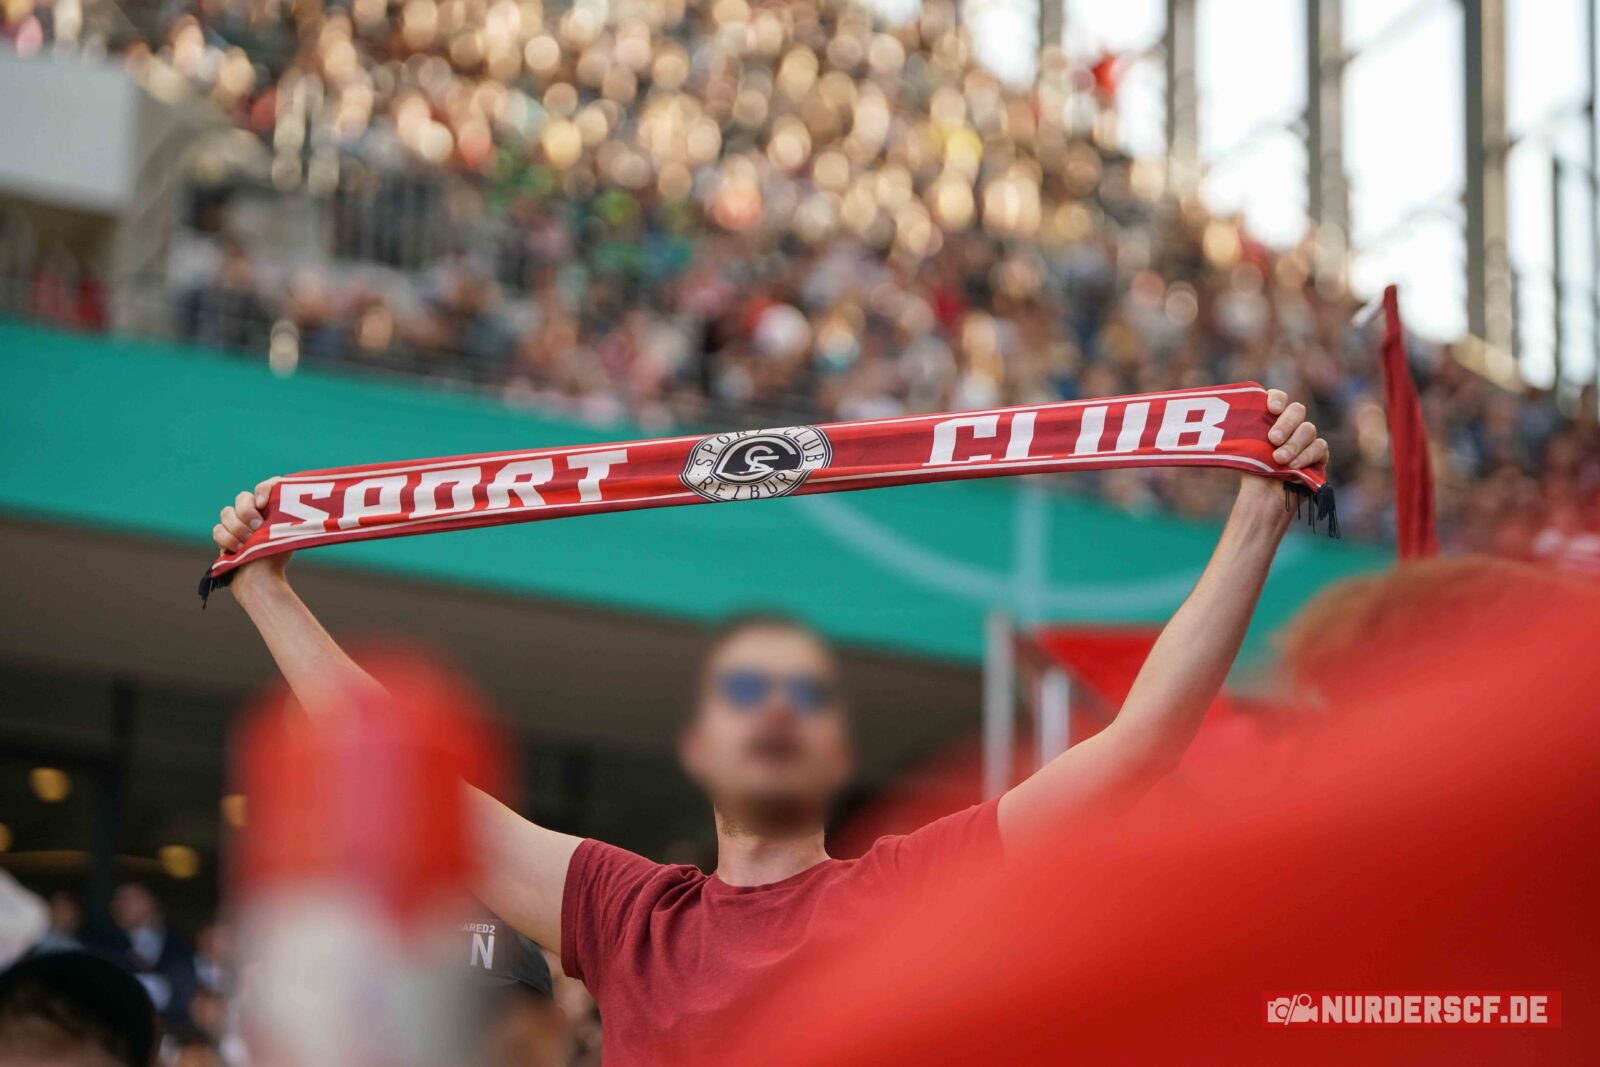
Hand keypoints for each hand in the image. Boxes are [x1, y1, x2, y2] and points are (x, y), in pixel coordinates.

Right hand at [213, 477, 290, 586]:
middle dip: (247, 511)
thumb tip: (296, 503)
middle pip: (242, 498)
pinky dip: (227, 539)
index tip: (263, 503)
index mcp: (267, 506)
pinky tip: (238, 548)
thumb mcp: (290, 533)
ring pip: (226, 512)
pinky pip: (218, 529)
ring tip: (248, 542)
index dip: (263, 489)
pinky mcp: (223, 535)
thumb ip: (288, 516)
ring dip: (237, 527)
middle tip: (257, 527)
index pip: (266, 486)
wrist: (261, 577)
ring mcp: (235, 522)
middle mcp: (250, 511)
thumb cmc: (278, 554)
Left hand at [1238, 389, 1329, 514]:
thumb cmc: (1252, 470)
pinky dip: (1306, 455)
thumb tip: (1231, 419)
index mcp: (1272, 417)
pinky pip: (1320, 446)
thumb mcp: (1244, 449)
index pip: (1278, 398)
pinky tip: (1294, 466)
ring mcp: (1306, 438)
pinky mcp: (1318, 454)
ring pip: (1308, 428)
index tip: (1271, 409)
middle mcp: (1291, 424)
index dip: (1277, 399)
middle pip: (1297, 410)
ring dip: (1293, 444)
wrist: (1265, 497)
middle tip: (1273, 439)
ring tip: (1279, 460)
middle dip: (1286, 423)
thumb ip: (1245, 432)